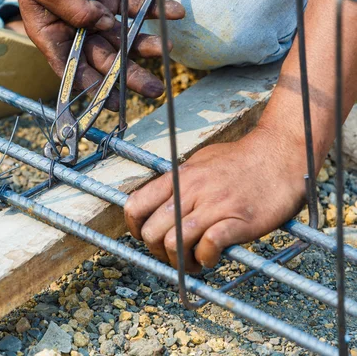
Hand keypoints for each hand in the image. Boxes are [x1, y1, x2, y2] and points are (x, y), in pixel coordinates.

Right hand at [16, 0, 184, 108]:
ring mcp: (96, 12)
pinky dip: (156, 9)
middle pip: (104, 58)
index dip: (91, 88)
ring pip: (123, 36)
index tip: (111, 104)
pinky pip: (136, 6)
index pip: (72, 69)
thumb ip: (75, 10)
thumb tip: (103, 25)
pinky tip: (175, 13)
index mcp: (51, 33)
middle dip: (128, 75)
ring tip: (167, 51)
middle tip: (152, 90)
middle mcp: (75, 28)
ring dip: (145, 45)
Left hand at [124, 126, 307, 271]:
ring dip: (181, 262)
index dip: (136, 229)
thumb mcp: (199, 163)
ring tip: (194, 263)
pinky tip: (212, 256)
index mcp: (178, 177)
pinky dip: (206, 258)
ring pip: (174, 243)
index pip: (135, 206)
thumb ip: (177, 183)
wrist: (281, 154)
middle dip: (158, 252)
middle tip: (174, 256)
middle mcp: (191, 191)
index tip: (148, 237)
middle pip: (152, 233)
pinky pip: (208, 246)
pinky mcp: (238, 220)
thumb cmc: (239, 161)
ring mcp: (214, 205)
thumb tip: (158, 204)